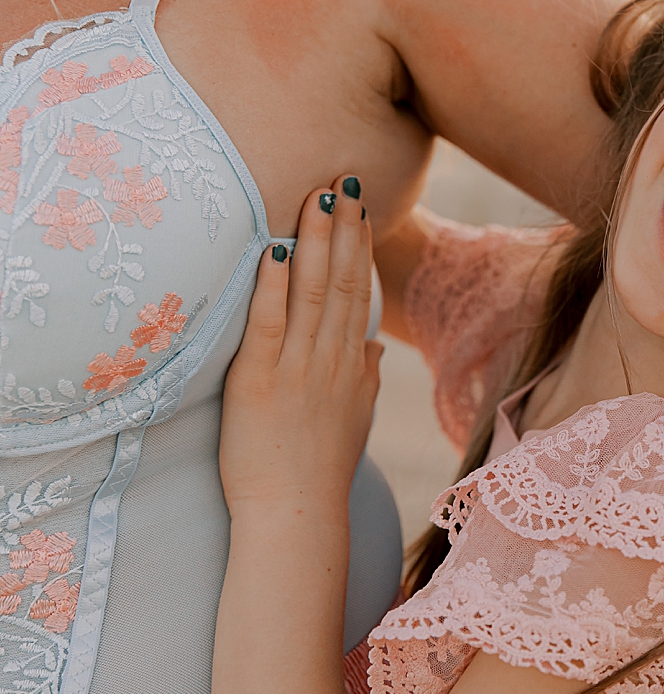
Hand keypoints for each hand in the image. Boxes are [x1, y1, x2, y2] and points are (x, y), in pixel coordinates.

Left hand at [220, 177, 379, 512]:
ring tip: (318, 198)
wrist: (297, 514)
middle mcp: (331, 360)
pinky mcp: (260, 382)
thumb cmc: (320, 471)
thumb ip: (364, 379)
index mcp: (352, 366)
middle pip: (340, 281)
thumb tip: (373, 348)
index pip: (356, 292)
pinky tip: (273, 248)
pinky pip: (268, 324)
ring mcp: (298, 369)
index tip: (360, 206)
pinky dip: (271, 285)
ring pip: (311, 292)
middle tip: (344, 179)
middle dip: (344, 227)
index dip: (359, 245)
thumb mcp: (354, 419)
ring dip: (315, 241)